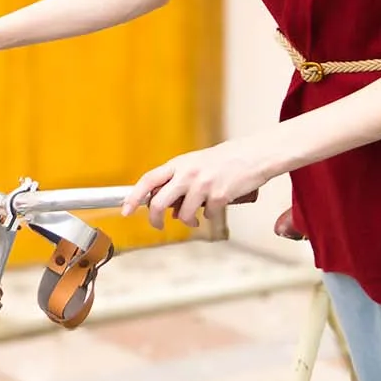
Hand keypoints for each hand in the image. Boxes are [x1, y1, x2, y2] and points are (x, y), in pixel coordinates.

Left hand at [122, 139, 271, 229]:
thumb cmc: (225, 160)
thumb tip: (167, 209)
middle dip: (155, 219)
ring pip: (183, 215)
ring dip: (188, 220)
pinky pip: (208, 215)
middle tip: (158, 225)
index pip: (148, 180)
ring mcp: (203, 185)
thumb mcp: (197, 165)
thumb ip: (180, 183)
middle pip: (159, 202)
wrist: (254, 155)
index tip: (126, 210)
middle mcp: (188, 173)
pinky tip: (217, 206)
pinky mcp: (219, 196)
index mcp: (179, 164)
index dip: (133, 196)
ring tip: (196, 217)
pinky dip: (210, 215)